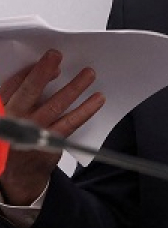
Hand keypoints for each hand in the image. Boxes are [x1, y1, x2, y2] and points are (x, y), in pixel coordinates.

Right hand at [0, 50, 104, 205]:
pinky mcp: (50, 142)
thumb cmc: (18, 134)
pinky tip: (97, 99)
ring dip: (73, 88)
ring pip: (54, 105)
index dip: (30, 71)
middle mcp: (15, 120)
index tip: (50, 58)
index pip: (12, 86)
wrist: (18, 171)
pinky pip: (70, 123)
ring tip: (88, 74)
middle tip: (56, 56)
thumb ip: (26, 92)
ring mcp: (33, 132)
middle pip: (28, 92)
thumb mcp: (12, 113)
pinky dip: (86, 110)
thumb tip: (53, 72)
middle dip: (42, 72)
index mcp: (3, 110)